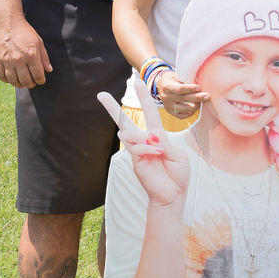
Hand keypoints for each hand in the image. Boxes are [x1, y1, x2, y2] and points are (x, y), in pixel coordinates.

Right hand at [0, 18, 51, 88]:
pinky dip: (6, 80)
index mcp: (32, 55)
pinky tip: (10, 78)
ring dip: (19, 84)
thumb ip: (44, 57)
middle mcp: (19, 59)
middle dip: (30, 84)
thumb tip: (49, 70)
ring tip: (21, 81)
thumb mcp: (38, 42)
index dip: (41, 80)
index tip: (40, 80)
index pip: (38, 76)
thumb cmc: (25, 32)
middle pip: (26, 81)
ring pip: (13, 81)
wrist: (7, 22)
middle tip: (31, 82)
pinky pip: (1, 76)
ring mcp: (7, 60)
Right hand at [97, 78, 188, 205]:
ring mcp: (137, 151)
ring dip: (146, 140)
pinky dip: (149, 149)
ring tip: (159, 152)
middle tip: (100, 94)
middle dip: (112, 108)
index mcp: (158, 138)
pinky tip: (156, 155)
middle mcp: (145, 142)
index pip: (150, 114)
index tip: (137, 82)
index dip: (144, 98)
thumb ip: (165, 144)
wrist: (172, 195)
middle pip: (125, 121)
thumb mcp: (178, 156)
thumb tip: (149, 139)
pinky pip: (137, 147)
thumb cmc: (177, 175)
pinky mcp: (134, 160)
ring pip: (131, 133)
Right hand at [155, 69, 206, 120]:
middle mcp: (166, 97)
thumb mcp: (176, 76)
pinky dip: (188, 114)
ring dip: (194, 106)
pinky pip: (180, 115)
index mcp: (167, 86)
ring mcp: (167, 105)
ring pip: (183, 109)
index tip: (199, 87)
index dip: (190, 89)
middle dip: (197, 98)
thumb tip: (200, 84)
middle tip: (207, 96)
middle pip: (183, 99)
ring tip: (201, 102)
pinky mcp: (169, 111)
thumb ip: (185, 81)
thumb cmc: (172, 79)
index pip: (180, 89)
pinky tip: (194, 109)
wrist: (160, 84)